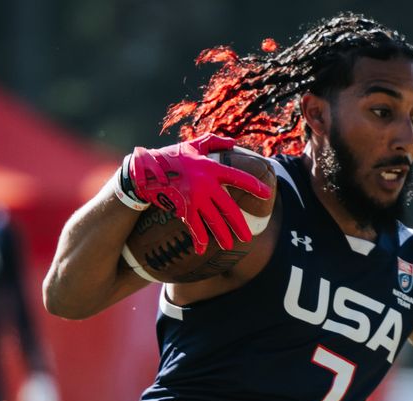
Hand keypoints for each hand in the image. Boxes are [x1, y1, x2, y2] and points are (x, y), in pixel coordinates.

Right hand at [120, 134, 272, 255]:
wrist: (146, 169)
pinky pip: (193, 226)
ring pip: (213, 221)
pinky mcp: (182, 207)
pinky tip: (201, 248)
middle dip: (239, 224)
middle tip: (247, 237)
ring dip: (221, 236)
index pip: (237, 178)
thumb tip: (233, 142)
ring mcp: (194, 198)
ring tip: (229, 246)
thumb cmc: (172, 156)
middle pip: (228, 208)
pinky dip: (197, 238)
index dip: (253, 186)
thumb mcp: (193, 144)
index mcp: (211, 167)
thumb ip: (214, 141)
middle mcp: (205, 184)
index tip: (267, 193)